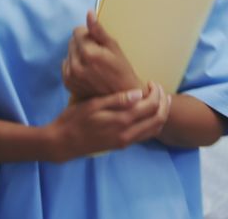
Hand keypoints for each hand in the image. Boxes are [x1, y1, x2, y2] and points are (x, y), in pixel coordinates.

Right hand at [47, 81, 171, 160]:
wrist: (63, 143)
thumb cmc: (74, 119)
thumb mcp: (93, 104)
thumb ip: (117, 100)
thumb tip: (139, 93)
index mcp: (121, 121)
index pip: (151, 107)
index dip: (156, 93)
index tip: (151, 82)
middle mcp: (127, 134)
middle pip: (158, 119)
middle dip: (164, 102)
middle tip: (159, 89)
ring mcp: (126, 141)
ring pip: (155, 129)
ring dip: (161, 113)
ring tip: (159, 99)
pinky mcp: (122, 145)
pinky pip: (145, 135)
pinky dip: (153, 123)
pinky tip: (147, 112)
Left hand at [61, 11, 141, 99]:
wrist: (121, 96)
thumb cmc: (121, 70)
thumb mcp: (114, 46)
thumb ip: (98, 30)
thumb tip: (89, 13)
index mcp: (88, 53)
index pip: (77, 31)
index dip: (89, 34)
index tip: (99, 44)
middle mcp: (76, 65)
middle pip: (72, 41)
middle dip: (83, 44)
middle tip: (98, 55)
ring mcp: (71, 75)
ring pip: (69, 53)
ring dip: (78, 55)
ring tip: (93, 64)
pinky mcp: (68, 83)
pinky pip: (66, 65)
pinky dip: (74, 65)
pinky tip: (87, 71)